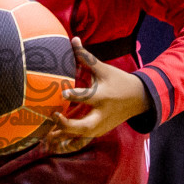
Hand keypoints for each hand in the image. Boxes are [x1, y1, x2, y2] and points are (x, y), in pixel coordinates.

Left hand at [44, 39, 150, 153]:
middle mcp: (101, 114)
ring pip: (81, 137)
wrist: (138, 99)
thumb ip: (86, 57)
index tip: (62, 93)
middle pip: (85, 125)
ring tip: (45, 137)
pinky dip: (68, 142)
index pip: (87, 97)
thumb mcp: (104, 69)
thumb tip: (74, 39)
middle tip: (53, 117)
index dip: (74, 95)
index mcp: (103, 96)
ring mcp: (100, 126)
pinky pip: (81, 141)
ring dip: (63, 137)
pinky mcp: (98, 132)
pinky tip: (52, 144)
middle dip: (68, 125)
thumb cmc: (118, 81)